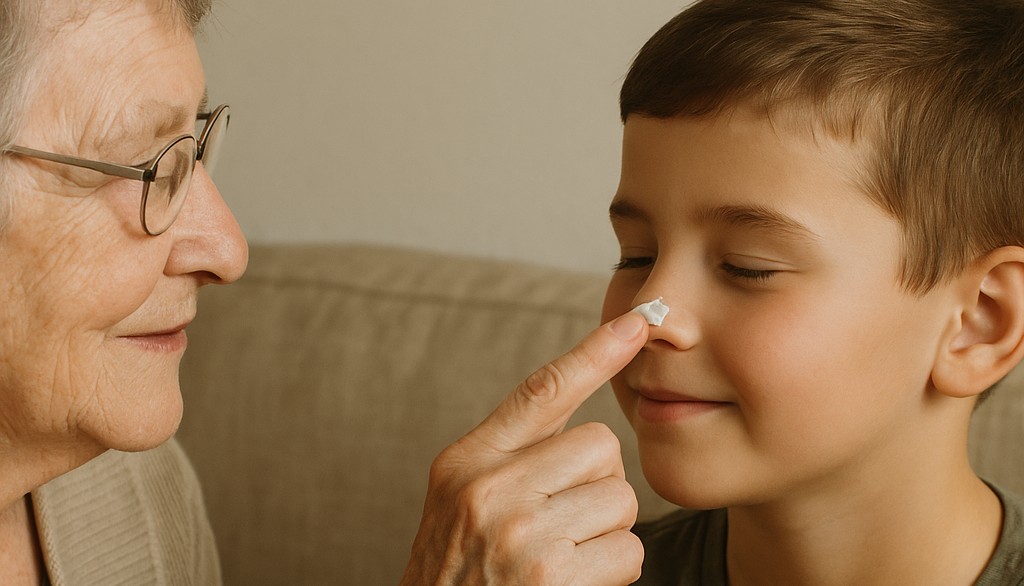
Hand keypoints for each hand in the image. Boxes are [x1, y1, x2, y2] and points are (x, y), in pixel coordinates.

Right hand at [401, 311, 648, 584]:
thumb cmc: (458, 572)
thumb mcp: (461, 502)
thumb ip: (511, 458)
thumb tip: (587, 426)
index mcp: (467, 462)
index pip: (540, 391)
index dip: (593, 353)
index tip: (638, 322)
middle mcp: (488, 488)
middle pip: (601, 446)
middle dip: (599, 483)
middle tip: (566, 519)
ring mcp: (520, 532)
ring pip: (621, 499)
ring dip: (607, 532)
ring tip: (564, 556)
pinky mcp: (552, 575)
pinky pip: (627, 551)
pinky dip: (613, 571)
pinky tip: (574, 583)